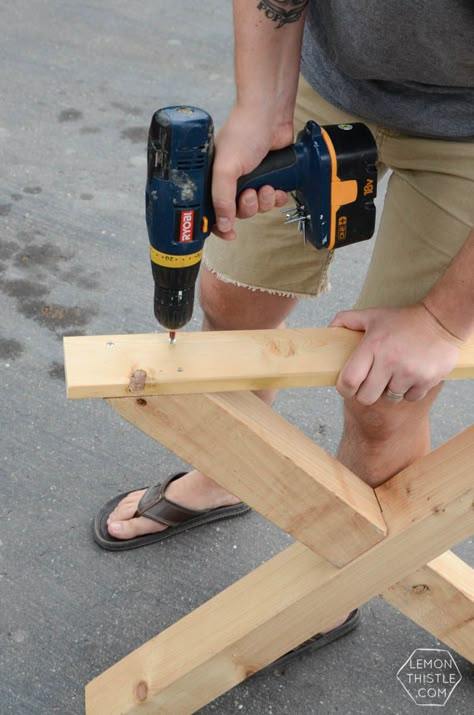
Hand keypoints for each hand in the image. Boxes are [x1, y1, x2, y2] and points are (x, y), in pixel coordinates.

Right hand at [211, 105, 290, 239]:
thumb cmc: (243, 132)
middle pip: (237, 212)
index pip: (211, 210)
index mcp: (213, 178)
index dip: (218, 225)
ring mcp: (250, 180)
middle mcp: (230, 181)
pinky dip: (275, 198)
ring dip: (263, 202)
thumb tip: (222, 224)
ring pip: (256, 208)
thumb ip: (222, 198)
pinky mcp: (268, 177)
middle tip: (250, 195)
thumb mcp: (225, 169)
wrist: (271, 115)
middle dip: (247, 208)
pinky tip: (276, 188)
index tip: (229, 233)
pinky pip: (271, 200)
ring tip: (266, 186)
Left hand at [329, 304, 463, 404]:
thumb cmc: (403, 320)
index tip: (348, 386)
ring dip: (389, 390)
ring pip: (389, 398)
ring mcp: (410, 372)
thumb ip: (347, 319)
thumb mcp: (373, 315)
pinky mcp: (427, 380)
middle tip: (372, 382)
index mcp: (373, 346)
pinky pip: (410, 397)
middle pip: (366, 397)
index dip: (344, 389)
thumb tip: (329, 329)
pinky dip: (409, 391)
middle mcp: (390, 361)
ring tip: (395, 373)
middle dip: (366, 392)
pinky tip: (411, 375)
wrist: (443, 320)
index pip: (349, 380)